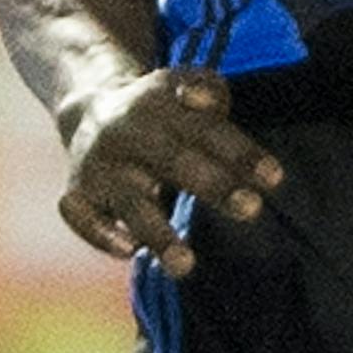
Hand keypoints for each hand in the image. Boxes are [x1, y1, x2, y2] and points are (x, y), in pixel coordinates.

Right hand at [58, 68, 279, 276]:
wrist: (88, 108)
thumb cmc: (160, 111)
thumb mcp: (183, 87)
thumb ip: (207, 90)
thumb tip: (200, 101)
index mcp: (158, 103)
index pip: (205, 128)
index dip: (240, 152)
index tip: (275, 178)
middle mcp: (125, 132)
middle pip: (172, 160)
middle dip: (212, 184)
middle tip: (252, 208)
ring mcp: (99, 165)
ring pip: (128, 201)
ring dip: (157, 231)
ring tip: (186, 264)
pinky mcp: (77, 193)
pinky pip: (81, 215)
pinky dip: (99, 232)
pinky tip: (128, 248)